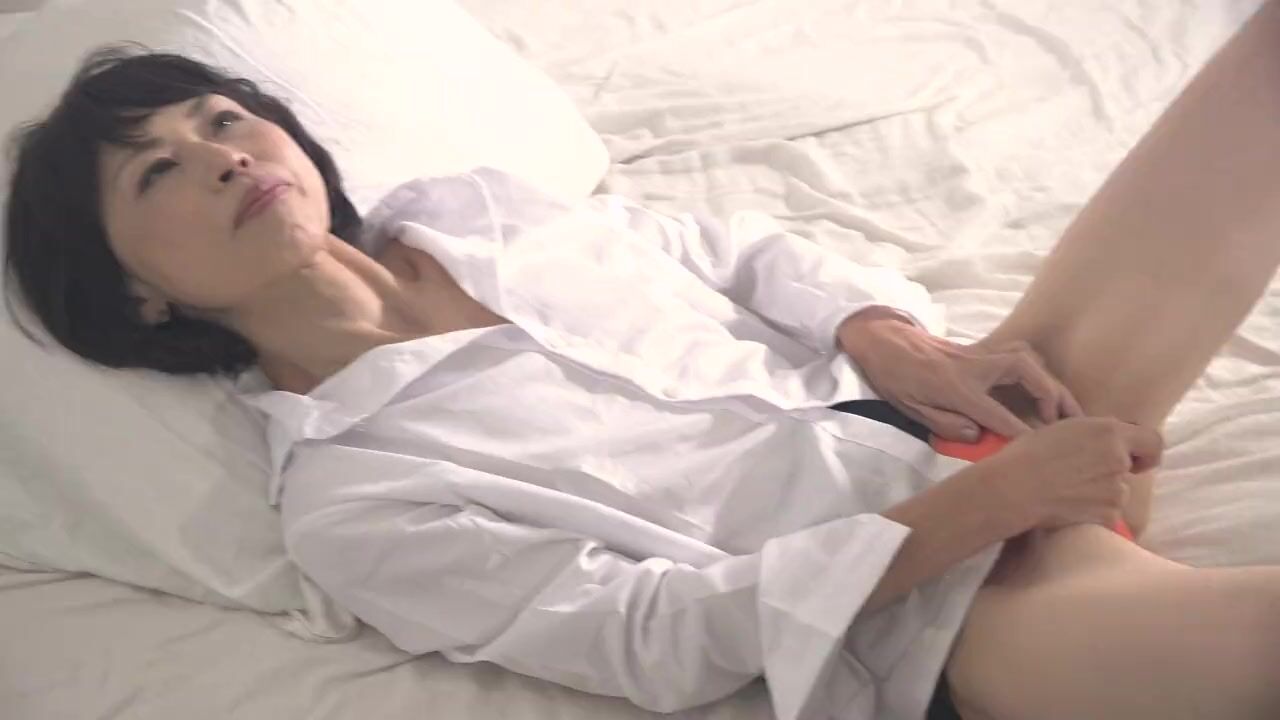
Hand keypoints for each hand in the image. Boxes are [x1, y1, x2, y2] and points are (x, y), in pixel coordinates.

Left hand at [836, 310, 1083, 440]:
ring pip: (1027, 358)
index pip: (998, 415)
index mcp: (956, 387)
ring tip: (1064, 408)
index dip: (1022, 434)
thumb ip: (947, 425)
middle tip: (1070, 422)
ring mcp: (980, 354)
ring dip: (1050, 381)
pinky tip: (1043, 386)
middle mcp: (975, 367)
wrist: (884, 340)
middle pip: (1026, 373)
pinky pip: (1019, 354)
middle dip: (1053, 396)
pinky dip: (1038, 369)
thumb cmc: (896, 378)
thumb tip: (979, 438)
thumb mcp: (912, 410)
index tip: (1042, 450)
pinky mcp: (981, 349)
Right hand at [974, 417, 1163, 532]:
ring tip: (1070, 492)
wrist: (1013, 489)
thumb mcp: (1063, 429)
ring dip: (1102, 493)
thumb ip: (1094, 434)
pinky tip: (1070, 507)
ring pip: (1119, 492)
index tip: (1133, 459)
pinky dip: (1093, 511)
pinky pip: (1109, 513)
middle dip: (1114, 472)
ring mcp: (1116, 490)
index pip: (1153, 441)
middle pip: (1132, 467)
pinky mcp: (1108, 515)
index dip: (1145, 451)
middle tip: (1085, 476)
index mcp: (1109, 432)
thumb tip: (1106, 441)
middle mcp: (1119, 459)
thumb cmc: (1028, 454)